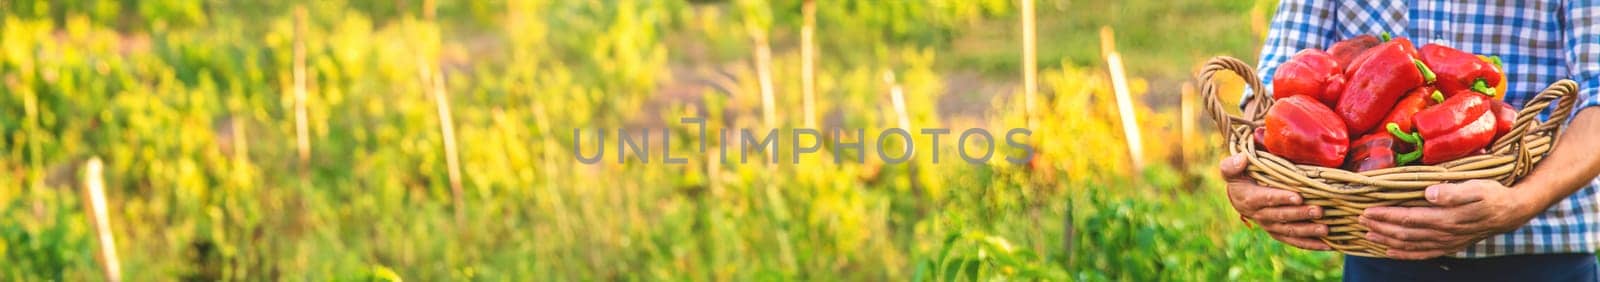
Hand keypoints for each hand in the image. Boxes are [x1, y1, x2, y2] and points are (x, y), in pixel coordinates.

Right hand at [1220, 154, 1329, 250]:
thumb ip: (1232, 165)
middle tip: (1319, 211)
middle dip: (1301, 214)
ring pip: (1290, 231)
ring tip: (1325, 229)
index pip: (1267, 199)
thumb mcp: (1231, 170)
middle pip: (1282, 216)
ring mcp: (1270, 226)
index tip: (1298, 197)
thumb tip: (1242, 159)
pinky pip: (1294, 241)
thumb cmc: (1240, 179)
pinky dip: (1310, 244)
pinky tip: (1328, 245)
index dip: (1282, 198)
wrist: (1239, 198)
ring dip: (1308, 231)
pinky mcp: (1279, 233)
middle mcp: (1260, 215)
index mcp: (1250, 199)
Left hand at [1360, 180, 1535, 259]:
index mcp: (1445, 218)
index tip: (1367, 211)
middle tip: (1359, 220)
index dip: (1386, 215)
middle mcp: (1443, 233)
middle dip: (1380, 227)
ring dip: (1387, 240)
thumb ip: (1452, 192)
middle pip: (1404, 233)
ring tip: (1367, 235)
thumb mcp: (1476, 187)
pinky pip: (1422, 253)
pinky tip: (1390, 252)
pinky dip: (1404, 254)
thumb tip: (1429, 192)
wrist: (1511, 211)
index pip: (1407, 218)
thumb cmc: (1491, 194)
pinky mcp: (1449, 246)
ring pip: (1410, 244)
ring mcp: (1446, 242)